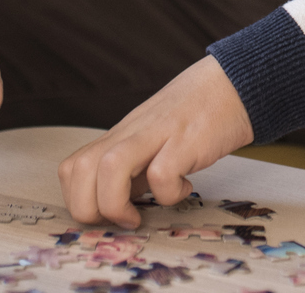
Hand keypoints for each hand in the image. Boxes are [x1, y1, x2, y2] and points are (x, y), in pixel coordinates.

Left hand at [58, 56, 253, 225]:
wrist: (232, 84)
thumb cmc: (194, 115)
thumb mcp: (153, 141)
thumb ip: (134, 168)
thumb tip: (117, 204)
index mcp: (121, 136)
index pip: (73, 167)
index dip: (78, 199)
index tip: (104, 215)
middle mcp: (132, 133)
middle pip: (80, 168)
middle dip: (87, 208)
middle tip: (117, 220)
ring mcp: (157, 135)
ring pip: (109, 167)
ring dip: (115, 204)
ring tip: (137, 216)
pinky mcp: (186, 141)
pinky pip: (162, 175)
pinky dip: (168, 194)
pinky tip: (184, 188)